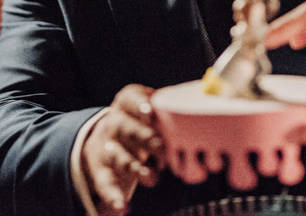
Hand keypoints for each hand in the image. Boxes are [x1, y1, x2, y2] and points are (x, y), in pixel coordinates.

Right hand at [83, 85, 163, 215]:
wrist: (104, 140)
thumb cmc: (139, 124)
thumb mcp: (151, 112)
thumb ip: (170, 112)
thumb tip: (205, 110)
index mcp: (127, 105)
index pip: (130, 99)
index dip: (139, 105)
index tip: (151, 111)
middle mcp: (114, 124)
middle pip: (126, 129)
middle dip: (144, 138)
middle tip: (161, 148)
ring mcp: (106, 148)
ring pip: (119, 157)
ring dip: (136, 168)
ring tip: (153, 178)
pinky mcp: (101, 171)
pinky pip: (105, 184)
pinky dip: (113, 196)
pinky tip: (122, 208)